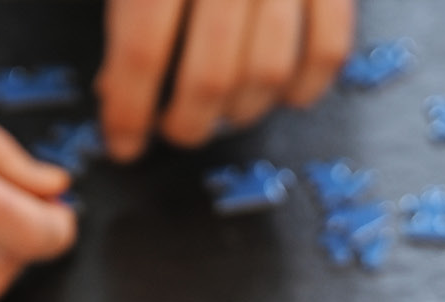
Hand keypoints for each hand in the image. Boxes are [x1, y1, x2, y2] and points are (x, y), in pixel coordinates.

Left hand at [97, 0, 356, 161]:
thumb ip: (122, 8)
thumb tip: (114, 88)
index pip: (143, 51)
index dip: (129, 112)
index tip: (122, 144)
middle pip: (209, 75)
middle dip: (187, 123)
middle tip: (174, 132)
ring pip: (268, 72)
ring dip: (240, 111)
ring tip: (220, 113)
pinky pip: (330, 48)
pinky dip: (306, 85)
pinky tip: (281, 94)